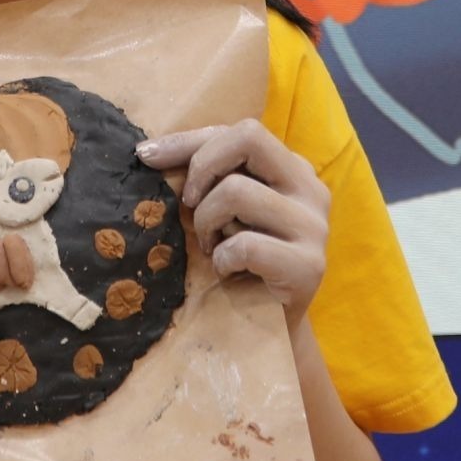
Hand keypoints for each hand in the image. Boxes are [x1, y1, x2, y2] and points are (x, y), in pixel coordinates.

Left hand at [137, 122, 329, 323]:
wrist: (268, 328)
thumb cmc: (239, 262)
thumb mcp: (223, 209)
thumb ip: (202, 174)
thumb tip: (146, 151)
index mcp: (293, 168)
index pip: (240, 131)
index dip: (189, 141)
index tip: (147, 158)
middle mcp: (310, 188)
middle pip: (249, 138)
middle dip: (203, 168)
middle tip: (190, 204)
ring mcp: (314, 227)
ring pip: (237, 192)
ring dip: (208, 224)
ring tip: (212, 247)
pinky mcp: (308, 266)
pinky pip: (245, 245)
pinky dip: (223, 259)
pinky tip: (228, 271)